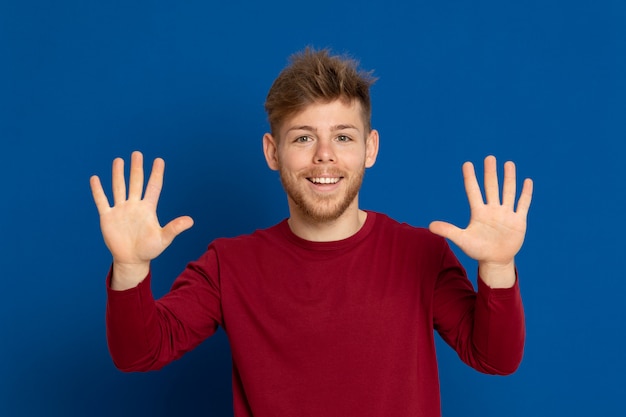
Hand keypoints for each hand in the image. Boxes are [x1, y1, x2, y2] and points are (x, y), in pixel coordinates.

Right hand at [90, 151, 193, 288]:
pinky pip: (102, 201)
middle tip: (137, 154)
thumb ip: (175, 228)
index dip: (156, 174)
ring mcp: (120, 210)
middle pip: (135, 183)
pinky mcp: (108, 217)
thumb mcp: (163, 239)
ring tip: (118, 160)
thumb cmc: (149, 250)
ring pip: (119, 188)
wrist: (131, 260)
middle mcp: (134, 206)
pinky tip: (95, 178)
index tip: (159, 160)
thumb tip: (191, 221)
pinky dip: (98, 191)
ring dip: (118, 175)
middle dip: (136, 168)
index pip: (153, 187)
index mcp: (148, 209)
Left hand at [429, 155, 532, 287]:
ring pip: (508, 192)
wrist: (495, 261)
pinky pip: (523, 204)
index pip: (473, 191)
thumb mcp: (462, 240)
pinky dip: (525, 194)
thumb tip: (430, 226)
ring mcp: (505, 214)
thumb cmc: (478, 250)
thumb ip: (448, 231)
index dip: (470, 178)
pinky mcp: (518, 221)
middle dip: (490, 173)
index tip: (467, 163)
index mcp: (478, 212)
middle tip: (489, 158)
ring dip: (509, 178)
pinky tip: (527, 181)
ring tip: (508, 163)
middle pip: (491, 187)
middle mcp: (492, 210)